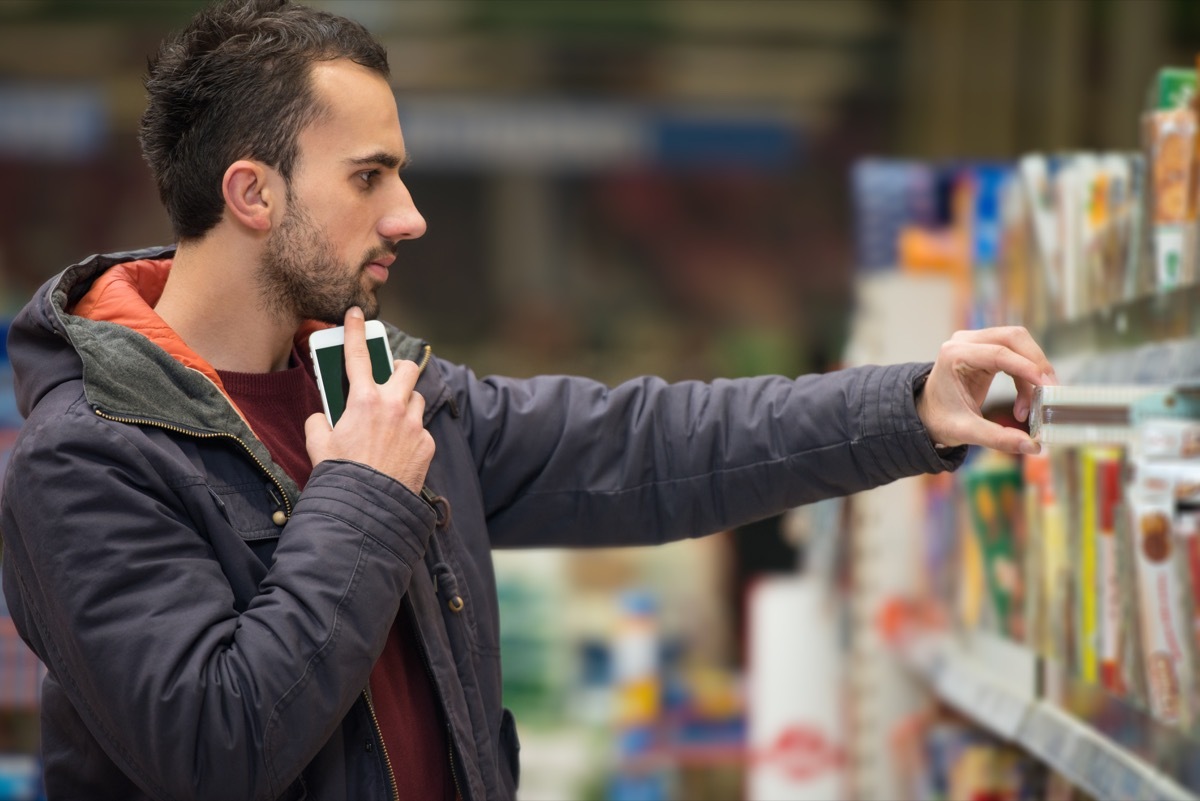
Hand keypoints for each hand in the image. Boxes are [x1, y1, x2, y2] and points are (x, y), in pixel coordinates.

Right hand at [305, 307, 434, 491]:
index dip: (356, 331)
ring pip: (416, 400)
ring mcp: (415, 425)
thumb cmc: (341, 475)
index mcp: (364, 401)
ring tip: (392, 422)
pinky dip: (410, 435)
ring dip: (406, 404)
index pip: (358, 356)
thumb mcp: (318, 444)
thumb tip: (322, 417)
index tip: (356, 314)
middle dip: (398, 368)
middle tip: (389, 377)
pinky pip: (421, 430)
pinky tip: (398, 453)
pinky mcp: (427, 444)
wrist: (369, 507)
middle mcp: (394, 407)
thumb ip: (318, 422)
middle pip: (406, 369)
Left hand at [916, 326, 1055, 455]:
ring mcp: (975, 341)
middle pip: (1014, 338)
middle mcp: (964, 341)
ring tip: (1036, 404)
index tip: (1047, 387)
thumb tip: (1033, 447)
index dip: (1026, 368)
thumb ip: (998, 438)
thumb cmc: (940, 420)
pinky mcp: (985, 348)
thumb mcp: (965, 432)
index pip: (998, 353)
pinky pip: (1015, 354)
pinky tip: (1024, 403)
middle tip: (1051, 392)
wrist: (927, 413)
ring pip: (1019, 343)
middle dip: (1037, 364)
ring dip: (1034, 371)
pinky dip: (1026, 375)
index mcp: (954, 355)